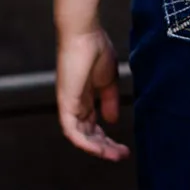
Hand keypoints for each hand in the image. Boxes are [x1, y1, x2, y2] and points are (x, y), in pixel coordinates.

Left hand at [56, 27, 129, 160]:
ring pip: (80, 137)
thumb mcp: (108, 80)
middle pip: (88, 134)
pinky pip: (71, 131)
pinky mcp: (65, 103)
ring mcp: (69, 105)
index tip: (123, 147)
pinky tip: (100, 149)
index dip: (106, 139)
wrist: (84, 34)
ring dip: (97, 149)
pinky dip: (85, 142)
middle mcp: (75, 104)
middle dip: (105, 147)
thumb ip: (109, 100)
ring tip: (115, 155)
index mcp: (84, 98)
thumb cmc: (95, 49)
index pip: (92, 126)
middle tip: (122, 155)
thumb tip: (112, 120)